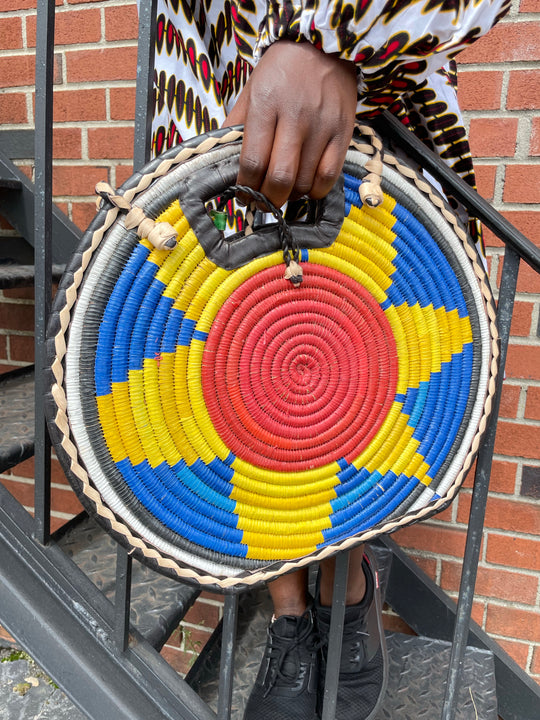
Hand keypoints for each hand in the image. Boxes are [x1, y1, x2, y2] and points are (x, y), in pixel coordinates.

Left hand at [223, 41, 356, 207]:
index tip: (243, 196)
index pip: (253, 161)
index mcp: (266, 105)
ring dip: (290, 196)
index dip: (246, 187)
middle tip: (262, 203)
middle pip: (280, 178)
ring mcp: (322, 127)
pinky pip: (328, 177)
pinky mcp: (342, 133)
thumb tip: (222, 160)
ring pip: (304, 182)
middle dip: (268, 200)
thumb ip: (236, 126)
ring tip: (283, 191)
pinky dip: (314, 191)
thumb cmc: (283, 70)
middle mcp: (295, 117)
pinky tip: (305, 186)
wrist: (325, 45)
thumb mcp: (251, 90)